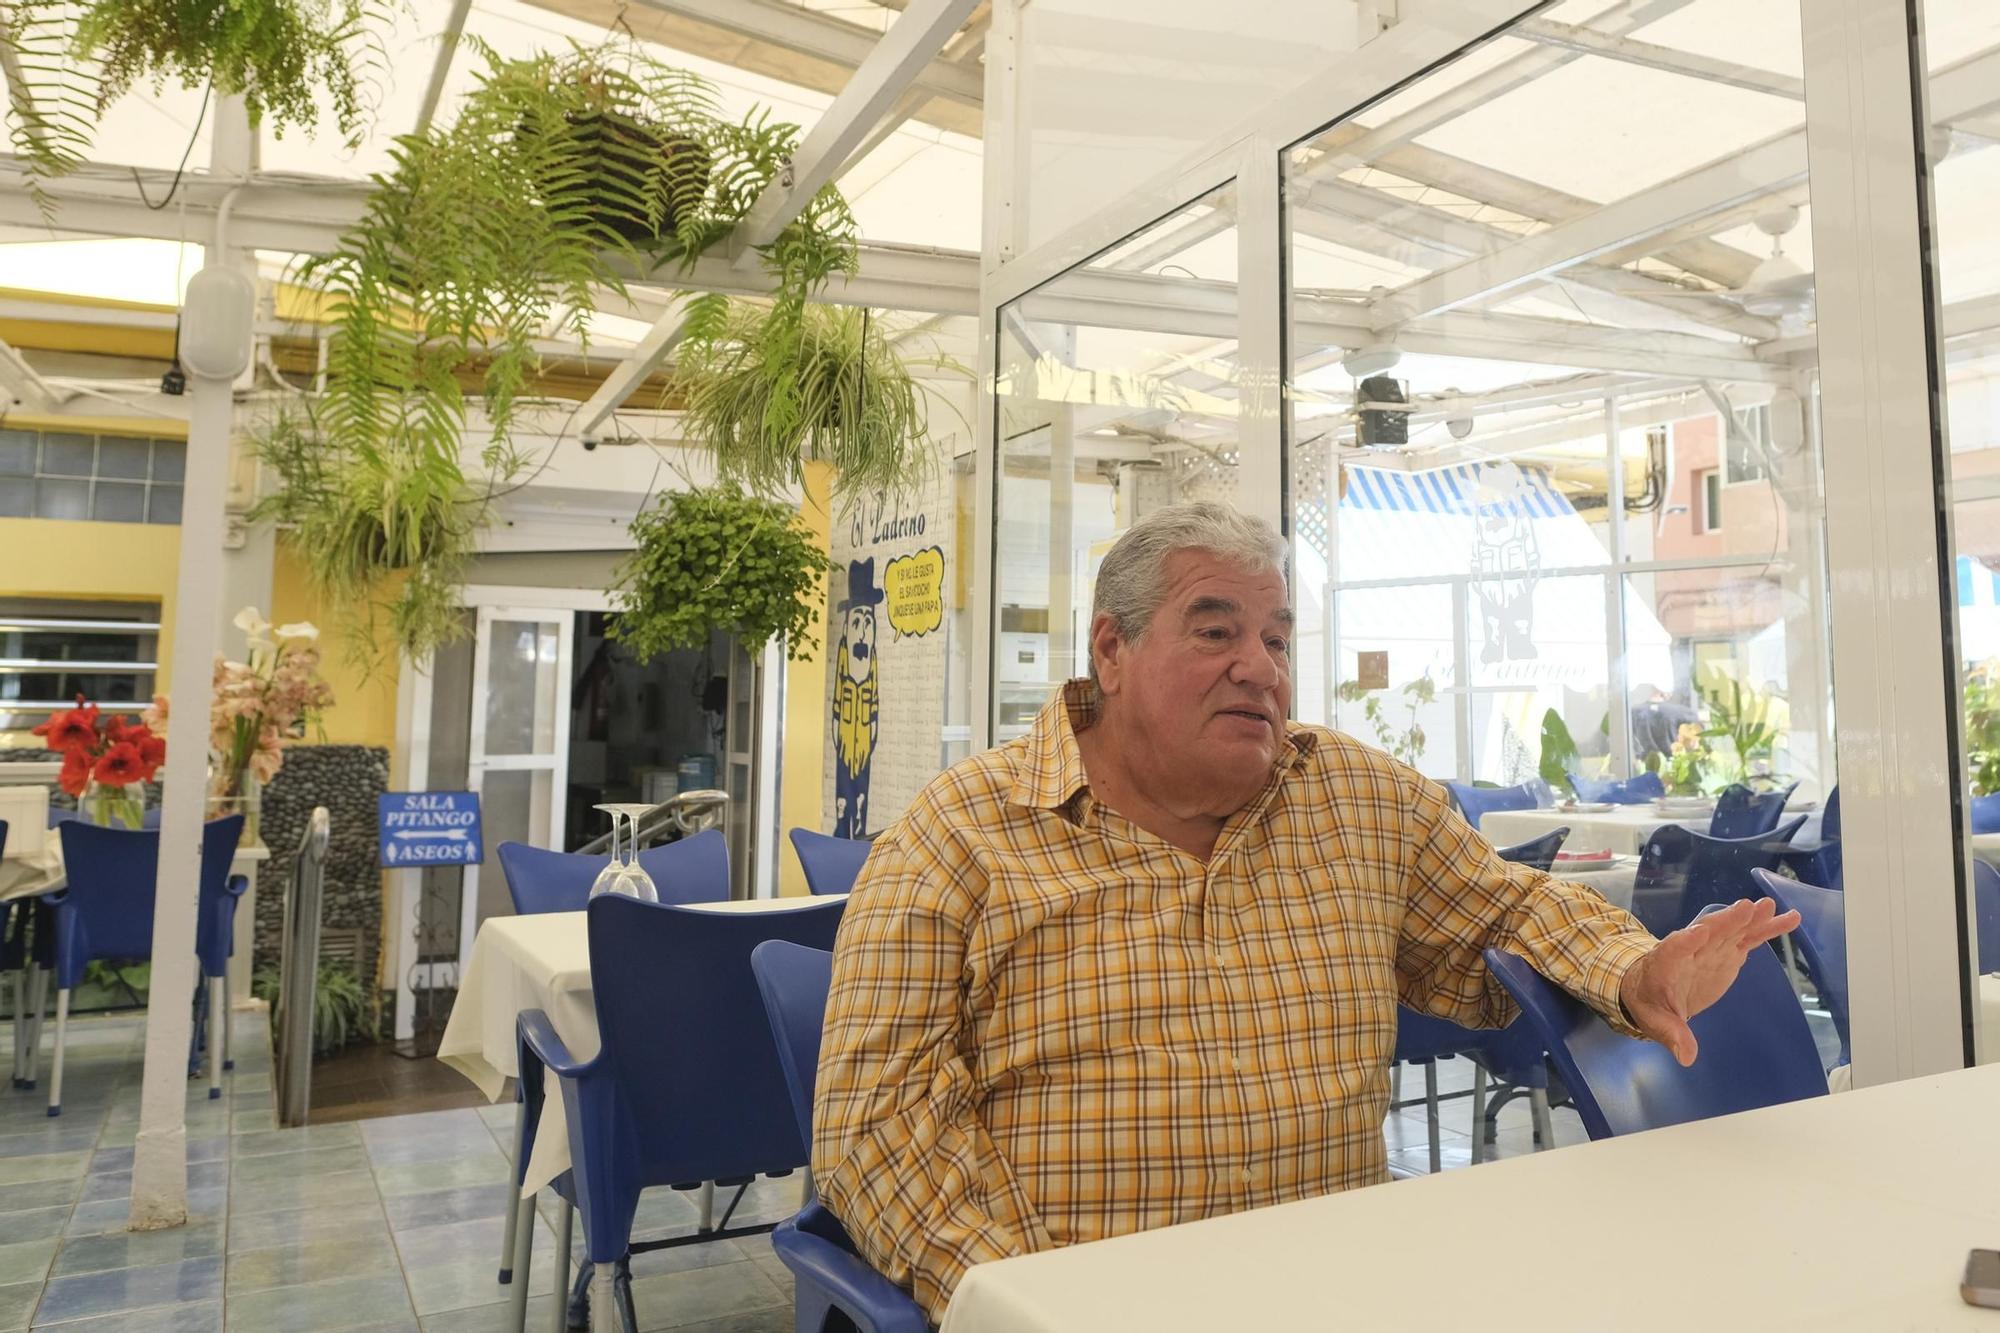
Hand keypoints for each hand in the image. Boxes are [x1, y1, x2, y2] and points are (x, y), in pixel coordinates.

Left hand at [1618, 898, 1800, 1066]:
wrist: (1653, 988)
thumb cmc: (1651, 1002)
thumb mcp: (1657, 1022)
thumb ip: (1673, 1035)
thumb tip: (1687, 1056)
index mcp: (1666, 963)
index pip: (1674, 950)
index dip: (1685, 941)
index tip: (1699, 931)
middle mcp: (1690, 949)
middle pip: (1708, 933)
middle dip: (1725, 922)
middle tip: (1745, 908)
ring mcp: (1712, 949)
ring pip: (1732, 930)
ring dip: (1750, 919)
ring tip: (1769, 907)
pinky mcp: (1729, 952)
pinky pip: (1749, 938)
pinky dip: (1766, 929)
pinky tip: (1789, 919)